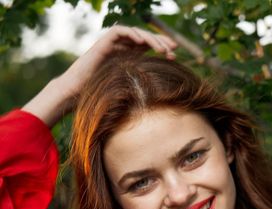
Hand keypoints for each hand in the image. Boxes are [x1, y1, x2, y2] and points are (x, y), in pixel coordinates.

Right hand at [23, 25, 176, 126]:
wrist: (77, 93)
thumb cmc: (100, 96)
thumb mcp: (128, 91)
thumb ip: (141, 86)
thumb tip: (164, 96)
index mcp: (129, 58)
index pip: (149, 47)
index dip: (162, 48)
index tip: (175, 55)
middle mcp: (122, 49)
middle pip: (145, 39)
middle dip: (161, 41)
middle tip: (174, 49)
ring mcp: (113, 45)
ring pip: (136, 33)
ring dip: (150, 38)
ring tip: (162, 49)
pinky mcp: (103, 43)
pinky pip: (119, 32)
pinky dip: (132, 34)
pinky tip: (142, 42)